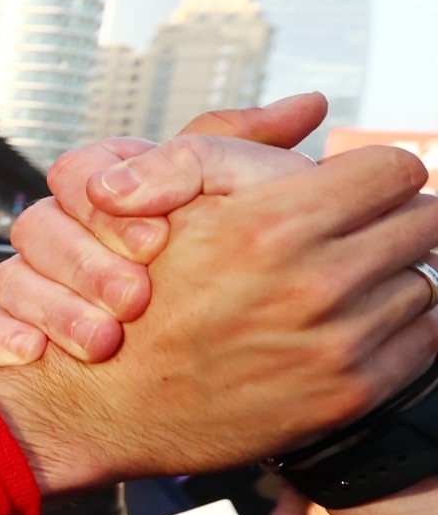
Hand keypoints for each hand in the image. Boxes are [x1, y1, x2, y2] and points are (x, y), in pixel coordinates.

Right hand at [0, 94, 326, 364]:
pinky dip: (6, 337)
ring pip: (11, 275)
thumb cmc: (225, 265)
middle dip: (84, 263)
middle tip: (136, 299)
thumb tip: (309, 104)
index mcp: (110, 187)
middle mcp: (67, 230)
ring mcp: (37, 281)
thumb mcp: (244, 202)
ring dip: (54, 307)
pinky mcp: (18, 329)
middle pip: (37, 224)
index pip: (79, 171)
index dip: (108, 204)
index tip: (157, 242)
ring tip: (103, 342)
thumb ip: (254, 155)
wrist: (204, 362)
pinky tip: (37, 355)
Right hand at [0, 141, 437, 490]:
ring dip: (389, 279)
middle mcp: (312, 284)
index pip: (395, 169)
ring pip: (420, 281)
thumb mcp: (169, 201)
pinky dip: (395, 331)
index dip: (376, 174)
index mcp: (272, 226)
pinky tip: (345, 330)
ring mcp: (335, 343)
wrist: (109, 408)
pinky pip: (421, 341)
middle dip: (391, 222)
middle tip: (356, 236)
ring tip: (339, 289)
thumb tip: (311, 106)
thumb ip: (234, 142)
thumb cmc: (138, 302)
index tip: (362, 189)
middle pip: (423, 222)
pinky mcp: (348, 393)